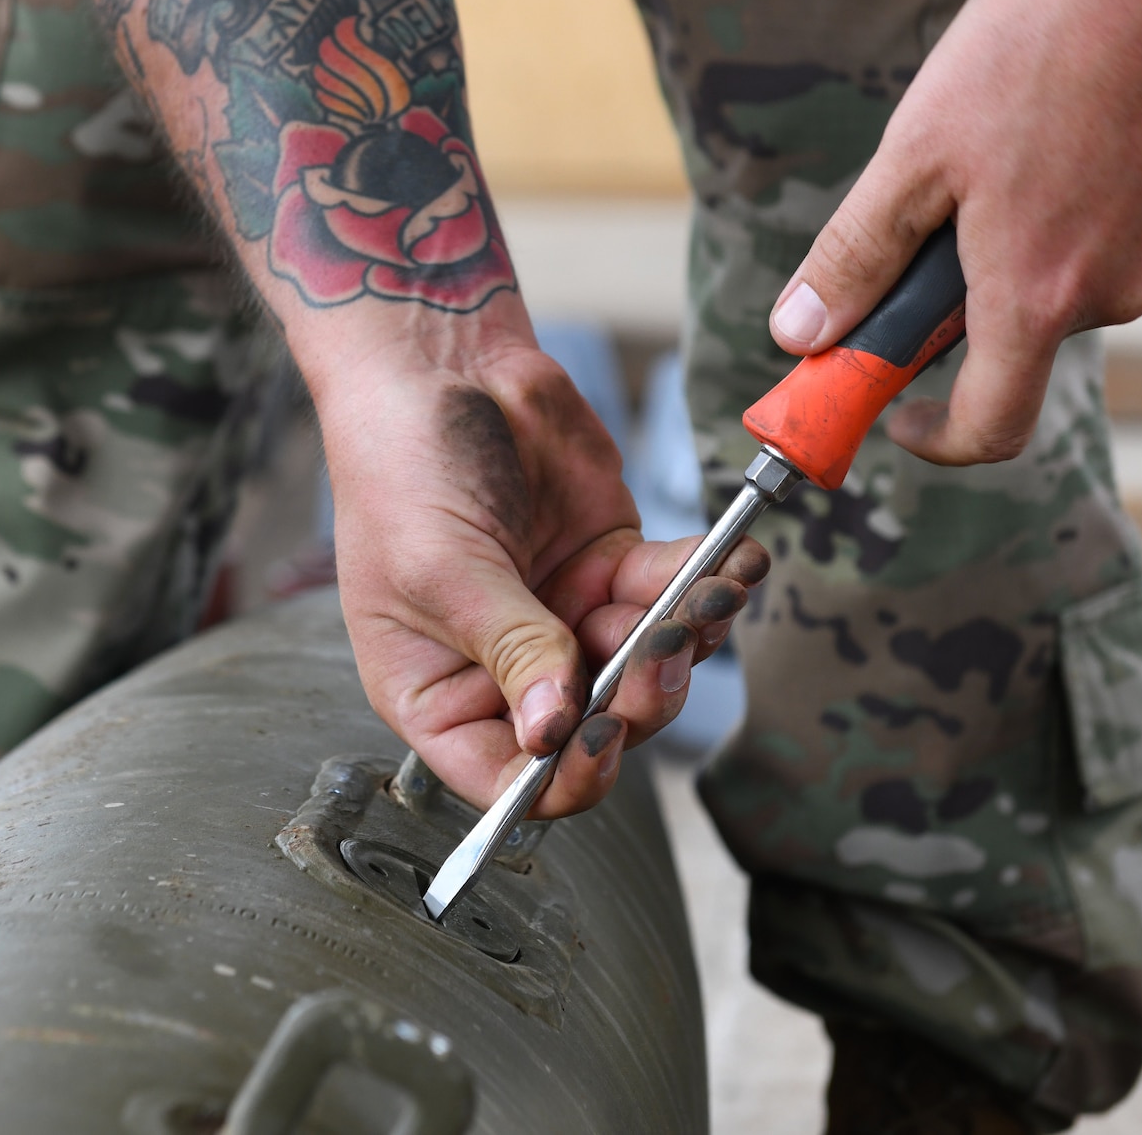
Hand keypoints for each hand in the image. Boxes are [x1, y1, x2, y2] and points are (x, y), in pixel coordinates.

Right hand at [316, 341, 767, 816]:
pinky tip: (738, 562)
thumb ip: (508, 647)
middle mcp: (507, 671)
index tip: (598, 737)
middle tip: (658, 651)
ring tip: (708, 594)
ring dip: (683, 638)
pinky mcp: (614, 565)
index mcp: (439, 693)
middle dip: (635, 698)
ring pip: (645, 667)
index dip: (558, 776)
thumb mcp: (441, 569)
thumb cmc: (403, 468)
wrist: (443, 363)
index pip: (506, 778)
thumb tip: (555, 730)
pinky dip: (709, 582)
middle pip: (592, 727)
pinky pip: (672, 594)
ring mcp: (566, 619)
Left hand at [766, 0, 1141, 463]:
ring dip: (1021, 240)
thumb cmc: (1040, 46)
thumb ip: (856, 257)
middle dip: (966, 296)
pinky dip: (1074, 204)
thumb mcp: (915, 153)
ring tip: (1007, 138)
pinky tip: (1064, 122)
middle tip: (936, 210)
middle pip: (1020, 336)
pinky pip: (1112, 233)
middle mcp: (1113, 293)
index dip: (934, 438)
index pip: (990, 429)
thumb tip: (799, 337)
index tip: (896, 412)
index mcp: (1037, 297)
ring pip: (1067, 277)